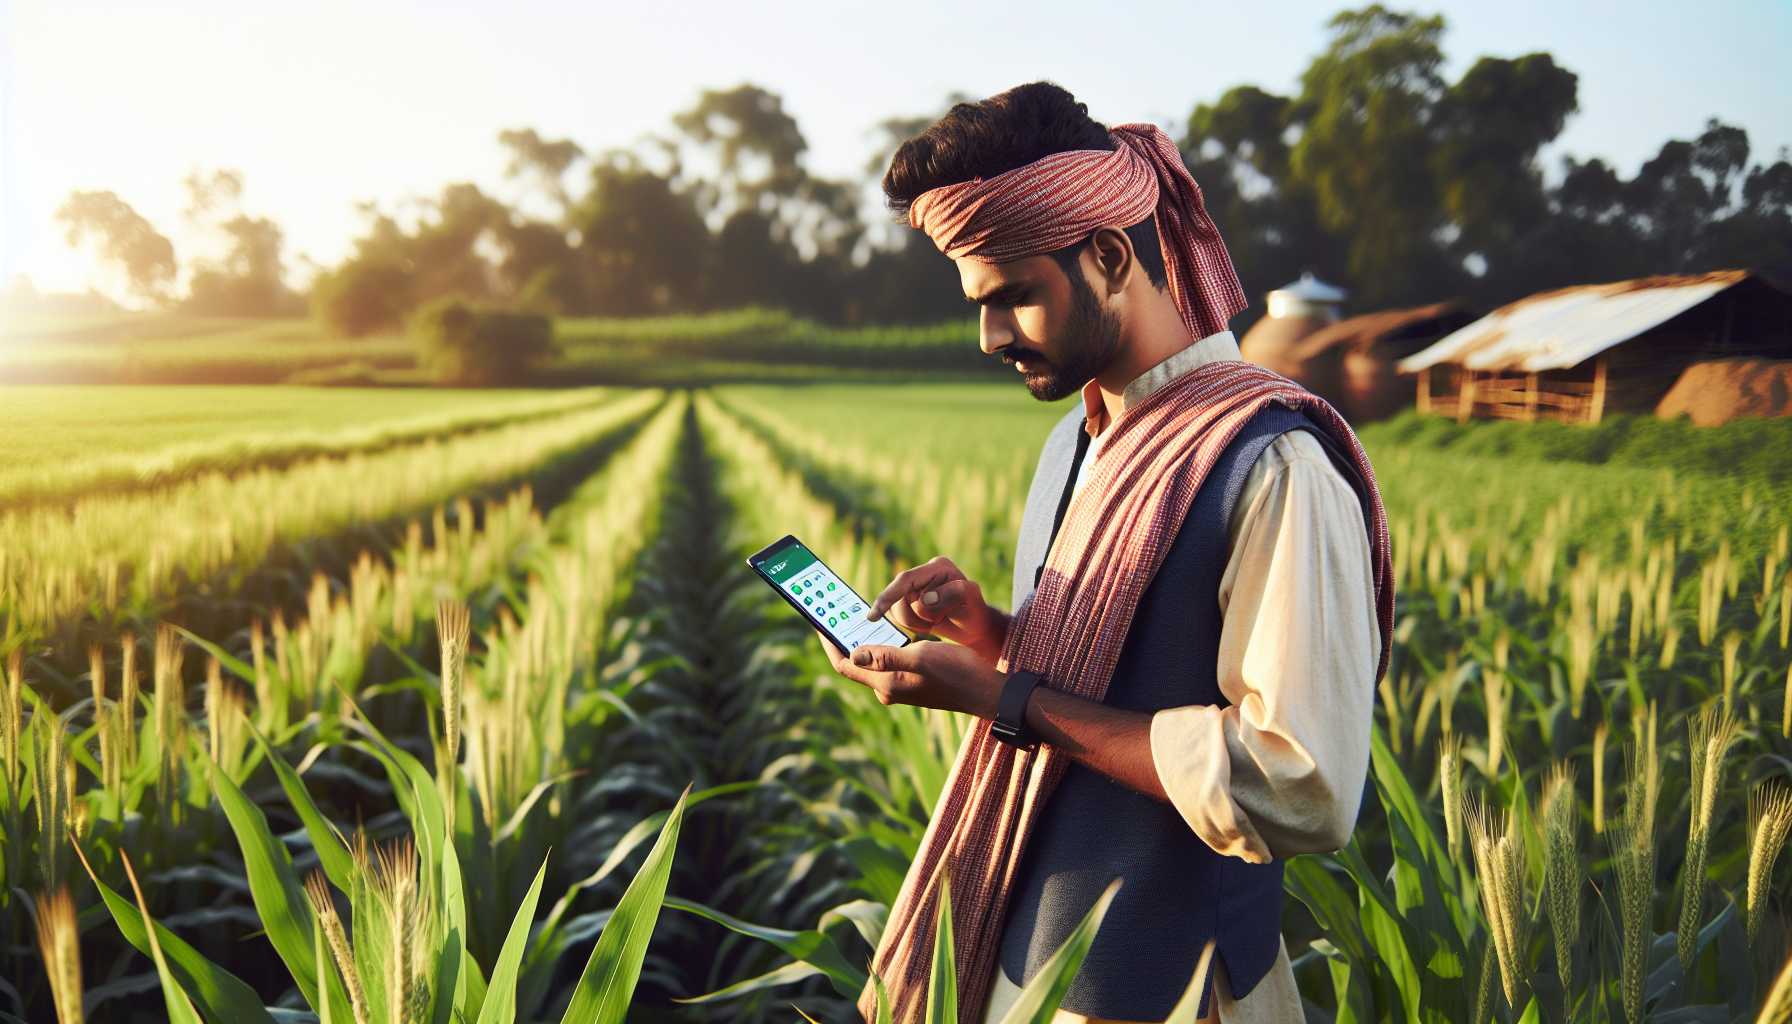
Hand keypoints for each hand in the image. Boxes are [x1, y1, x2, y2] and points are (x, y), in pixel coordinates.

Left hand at [815, 631, 1004, 719]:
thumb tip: (854, 652)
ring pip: (874, 660)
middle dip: (846, 637)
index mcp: (886, 683)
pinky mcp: (913, 682)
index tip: (819, 622)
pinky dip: (884, 644)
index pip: (845, 664)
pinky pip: (889, 661)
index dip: (829, 643)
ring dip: (866, 639)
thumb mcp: (921, 656)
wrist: (987, 691)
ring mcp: (901, 686)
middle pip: (856, 662)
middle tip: (837, 612)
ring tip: (858, 616)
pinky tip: (889, 628)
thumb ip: (886, 655)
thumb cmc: (957, 672)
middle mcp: (889, 688)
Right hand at [865, 556, 1006, 663]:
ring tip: (936, 622)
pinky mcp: (909, 599)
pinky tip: (928, 624)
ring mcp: (915, 587)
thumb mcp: (971, 600)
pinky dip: (913, 625)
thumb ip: (953, 593)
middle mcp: (924, 573)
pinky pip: (898, 616)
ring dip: (916, 623)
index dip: (888, 596)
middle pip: (899, 598)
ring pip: (897, 610)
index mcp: (938, 567)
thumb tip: (925, 598)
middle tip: (939, 620)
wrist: (974, 627)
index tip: (874, 616)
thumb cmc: (974, 612)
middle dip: (917, 617)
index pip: (906, 580)